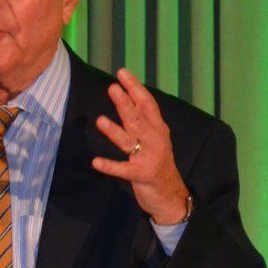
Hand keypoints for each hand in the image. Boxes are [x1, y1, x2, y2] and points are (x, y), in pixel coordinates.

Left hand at [92, 67, 190, 225]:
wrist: (171, 195)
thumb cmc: (157, 164)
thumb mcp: (155, 139)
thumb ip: (144, 122)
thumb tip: (128, 98)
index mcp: (158, 130)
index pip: (147, 104)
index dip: (135, 88)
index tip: (122, 73)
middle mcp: (155, 140)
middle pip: (138, 118)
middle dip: (125, 103)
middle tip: (112, 88)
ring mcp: (149, 157)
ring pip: (130, 141)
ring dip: (114, 131)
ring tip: (100, 121)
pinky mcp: (142, 175)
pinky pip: (123, 170)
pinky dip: (110, 166)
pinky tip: (96, 162)